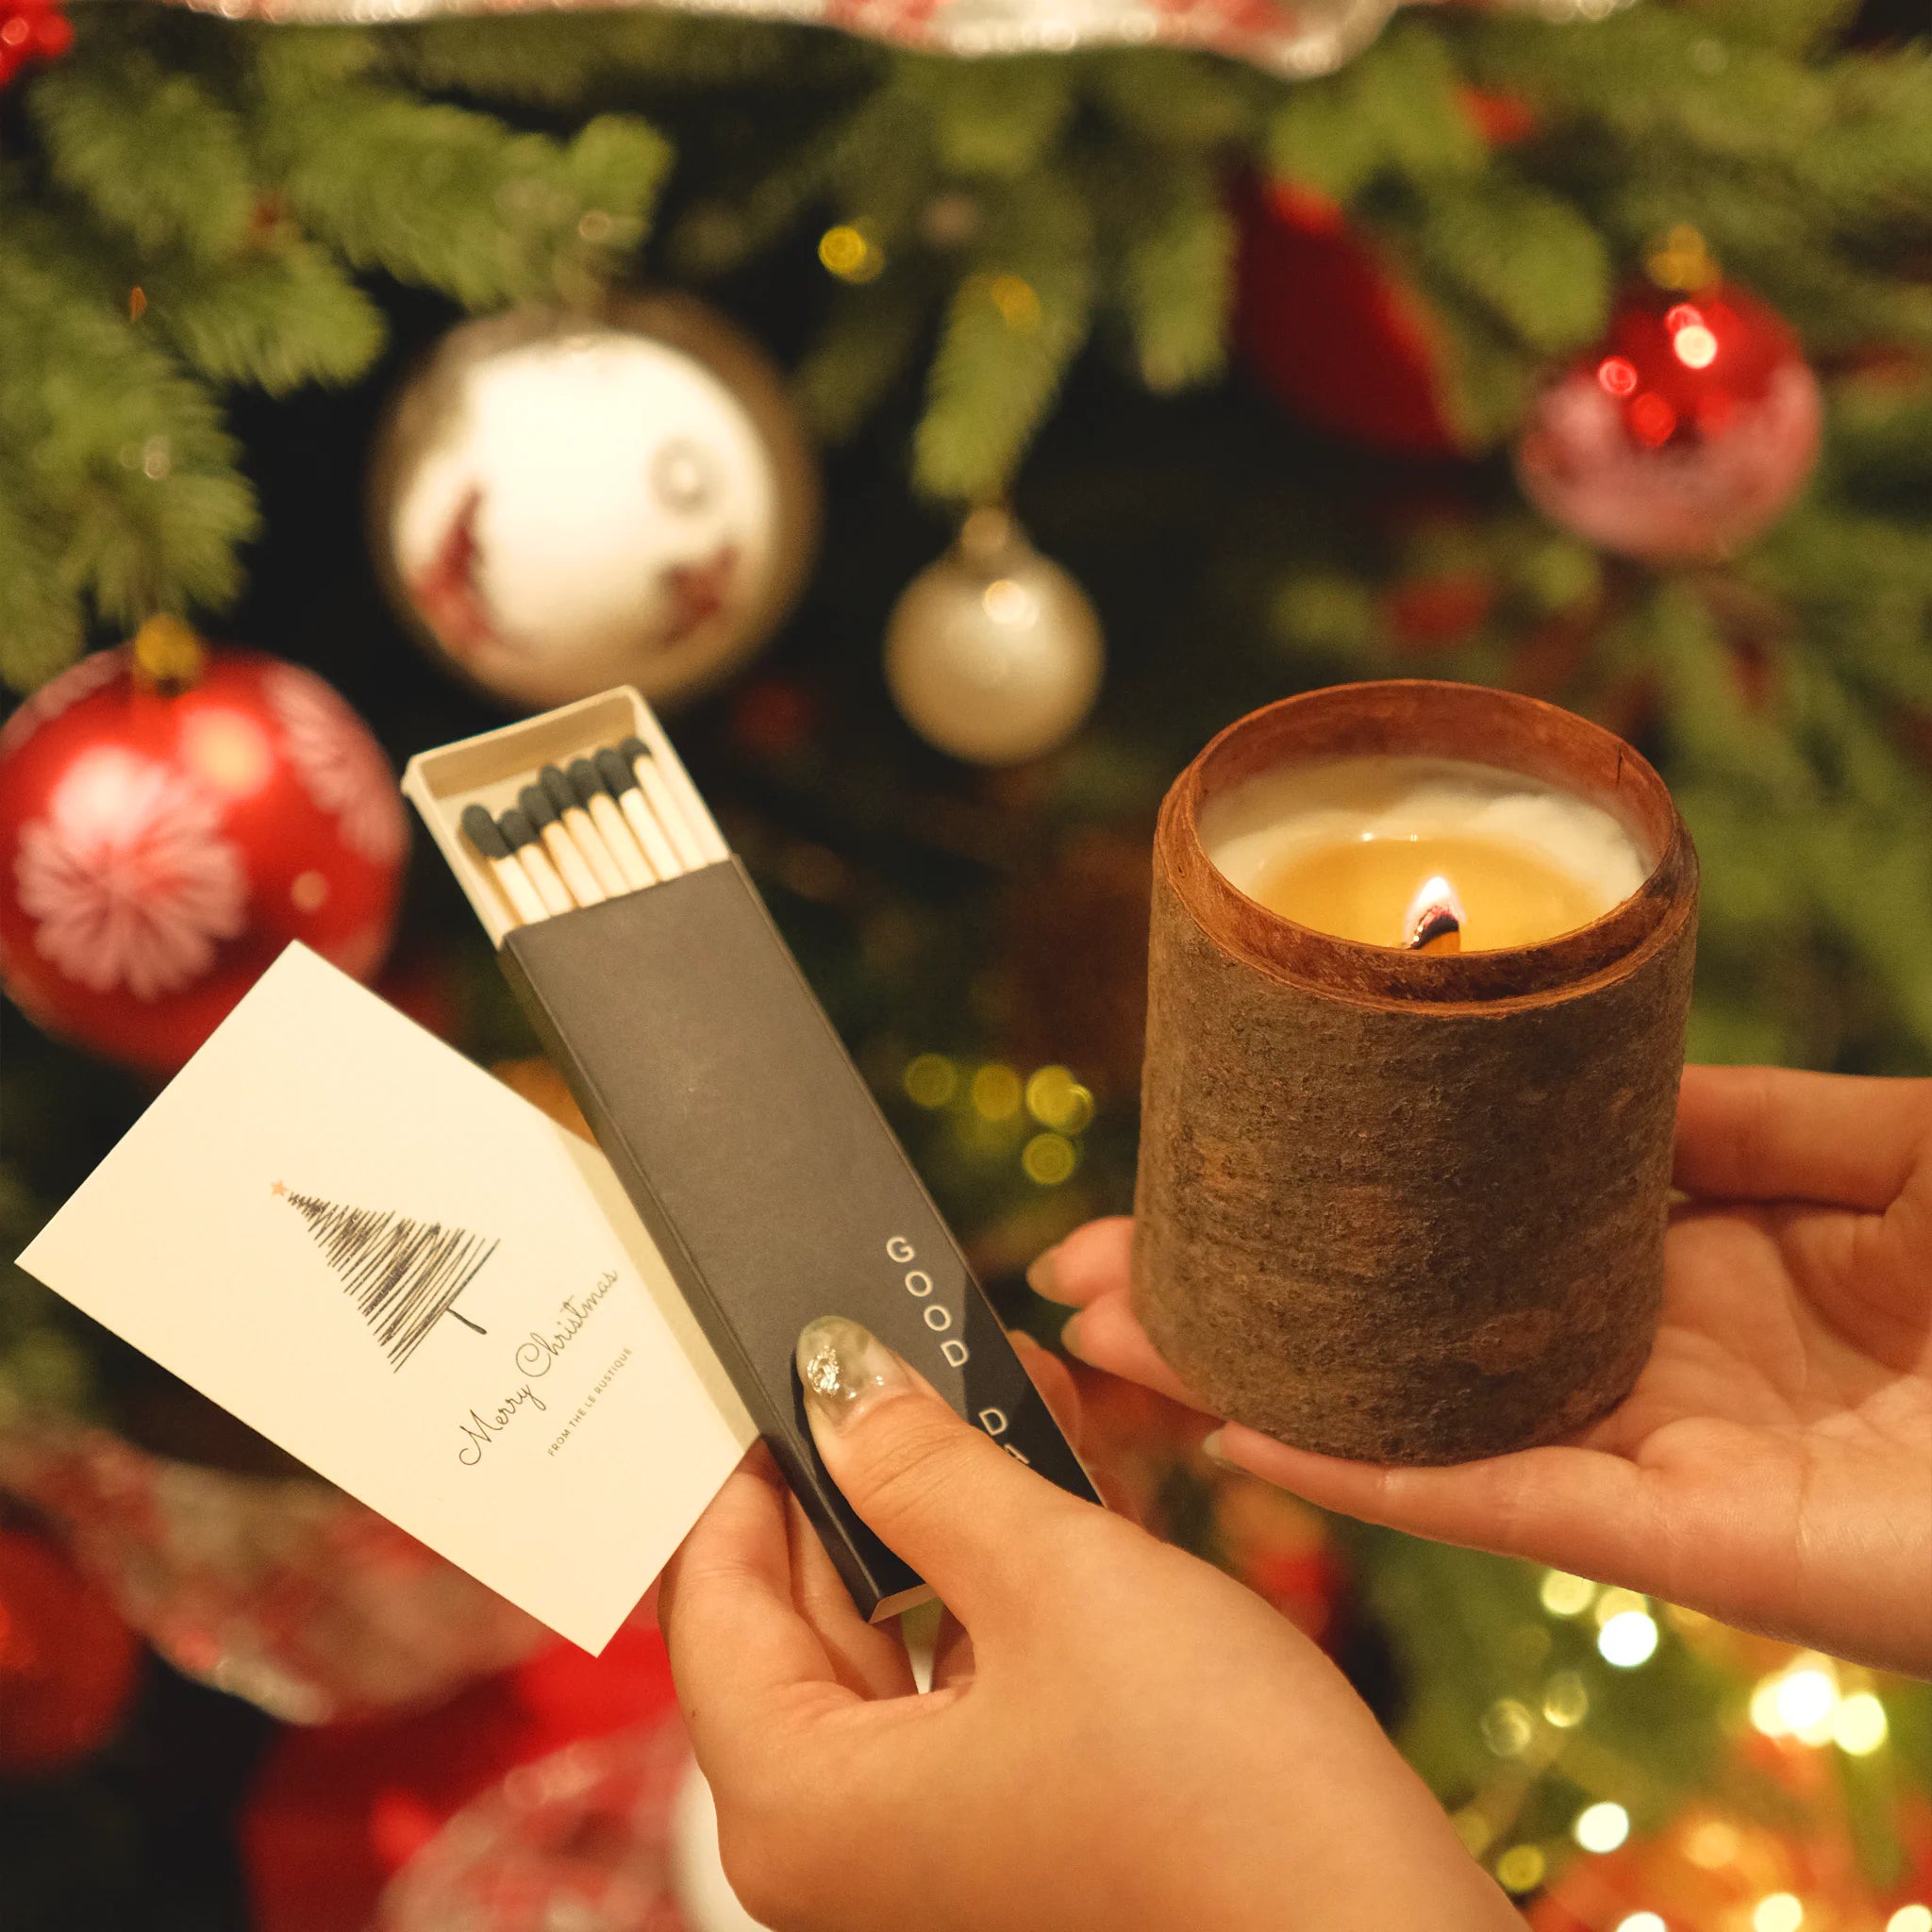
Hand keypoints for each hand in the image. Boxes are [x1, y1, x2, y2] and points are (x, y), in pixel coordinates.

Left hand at [659, 1320, 1514, 1931]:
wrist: (1373, 1924)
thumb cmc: (1214, 1780)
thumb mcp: (1054, 1578)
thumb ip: (925, 1467)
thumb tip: (837, 1376)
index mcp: (797, 1806)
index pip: (714, 1592)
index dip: (753, 1459)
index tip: (794, 1354)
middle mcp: (835, 1845)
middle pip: (808, 1608)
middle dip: (877, 1468)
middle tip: (921, 1350)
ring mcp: (923, 1845)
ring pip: (900, 1629)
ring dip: (956, 1506)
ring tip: (1016, 1388)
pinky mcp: (1003, 1829)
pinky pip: (966, 1676)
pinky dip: (1004, 1580)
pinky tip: (1061, 1475)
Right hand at [1035, 1065, 1931, 1677]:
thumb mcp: (1893, 1139)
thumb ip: (1733, 1114)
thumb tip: (1576, 1064)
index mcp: (1691, 1271)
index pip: (1466, 1244)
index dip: (1334, 1211)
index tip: (1207, 1171)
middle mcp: (1651, 1373)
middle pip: (1406, 1343)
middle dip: (1241, 1310)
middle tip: (1084, 1271)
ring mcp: (1665, 1465)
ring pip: (1420, 1426)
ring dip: (1256, 1384)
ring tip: (1112, 1340)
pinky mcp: (1703, 1550)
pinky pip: (1513, 1506)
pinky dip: (1377, 1470)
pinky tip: (1250, 1426)